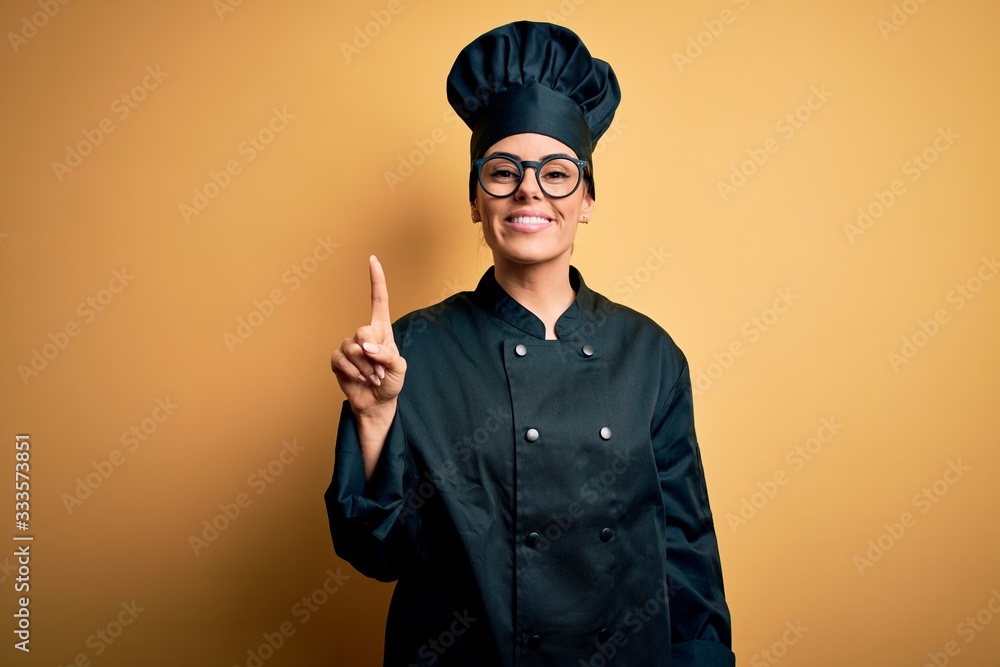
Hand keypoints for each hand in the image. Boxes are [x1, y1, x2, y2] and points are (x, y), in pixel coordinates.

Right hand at [330, 256, 406, 416]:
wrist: (377, 403)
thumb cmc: (391, 382)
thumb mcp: (398, 369)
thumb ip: (386, 355)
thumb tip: (366, 346)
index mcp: (382, 330)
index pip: (378, 300)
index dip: (376, 280)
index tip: (373, 259)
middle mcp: (365, 335)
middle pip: (362, 331)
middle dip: (371, 354)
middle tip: (379, 370)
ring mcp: (350, 346)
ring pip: (351, 348)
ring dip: (363, 367)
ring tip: (371, 378)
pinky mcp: (338, 360)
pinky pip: (339, 359)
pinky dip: (351, 371)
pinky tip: (358, 379)